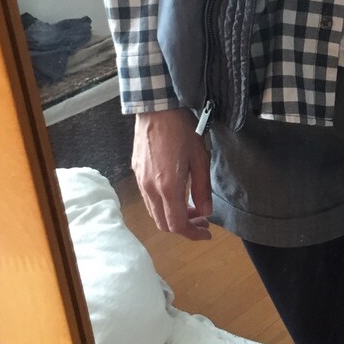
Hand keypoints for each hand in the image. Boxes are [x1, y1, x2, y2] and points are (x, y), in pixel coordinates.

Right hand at [132, 108, 212, 240]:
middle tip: (202, 220)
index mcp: (167, 188)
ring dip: (173, 217)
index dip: (193, 234)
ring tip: (192, 208)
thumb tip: (205, 212)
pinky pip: (149, 200)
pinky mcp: (136, 173)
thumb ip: (202, 189)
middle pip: (163, 224)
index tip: (207, 233)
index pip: (177, 225)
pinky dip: (163, 206)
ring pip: (154, 213)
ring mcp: (140, 182)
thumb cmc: (182, 130)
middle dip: (184, 228)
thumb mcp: (200, 159)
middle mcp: (149, 189)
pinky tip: (177, 194)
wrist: (157, 109)